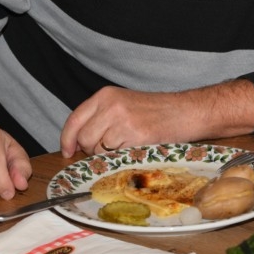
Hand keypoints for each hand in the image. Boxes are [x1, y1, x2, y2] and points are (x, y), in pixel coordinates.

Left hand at [60, 87, 188, 157]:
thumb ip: (100, 117)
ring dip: (109, 154)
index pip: (74, 119)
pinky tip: (135, 148)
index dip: (67, 139)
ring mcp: (123, 120)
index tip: (68, 151)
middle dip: (92, 149)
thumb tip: (76, 141)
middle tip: (110, 147)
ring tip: (127, 145)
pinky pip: (115, 156)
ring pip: (99, 150)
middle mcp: (111, 105)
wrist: (185, 112)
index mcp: (106, 95)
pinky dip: (122, 158)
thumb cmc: (156, 111)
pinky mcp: (135, 135)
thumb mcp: (123, 104)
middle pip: (85, 138)